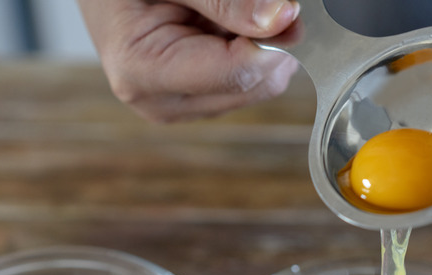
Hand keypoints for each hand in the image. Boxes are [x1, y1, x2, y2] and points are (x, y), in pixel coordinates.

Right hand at [78, 0, 300, 121]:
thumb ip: (225, 1)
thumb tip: (281, 19)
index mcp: (143, 72)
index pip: (238, 73)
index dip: (274, 39)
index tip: (288, 8)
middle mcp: (162, 101)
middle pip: (258, 85)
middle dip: (268, 40)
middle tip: (248, 4)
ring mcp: (182, 106)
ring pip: (261, 85)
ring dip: (259, 42)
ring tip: (219, 13)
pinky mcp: (198, 102)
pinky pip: (250, 81)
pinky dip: (249, 48)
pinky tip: (220, 26)